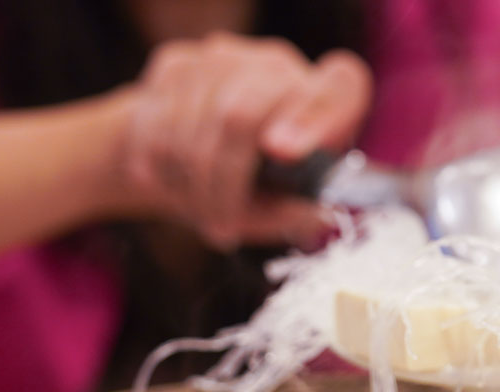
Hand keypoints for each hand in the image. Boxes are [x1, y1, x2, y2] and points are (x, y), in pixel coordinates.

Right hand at [120, 33, 371, 247]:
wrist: (187, 161)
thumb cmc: (257, 190)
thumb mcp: (283, 209)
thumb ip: (298, 211)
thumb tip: (310, 212)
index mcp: (328, 95)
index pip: (341, 85)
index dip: (311, 117)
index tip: (282, 154)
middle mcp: (280, 66)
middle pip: (239, 114)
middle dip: (223, 183)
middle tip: (222, 226)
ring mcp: (226, 58)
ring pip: (192, 127)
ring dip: (191, 186)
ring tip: (203, 214)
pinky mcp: (178, 63)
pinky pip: (157, 125)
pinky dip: (161, 170)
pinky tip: (175, 186)